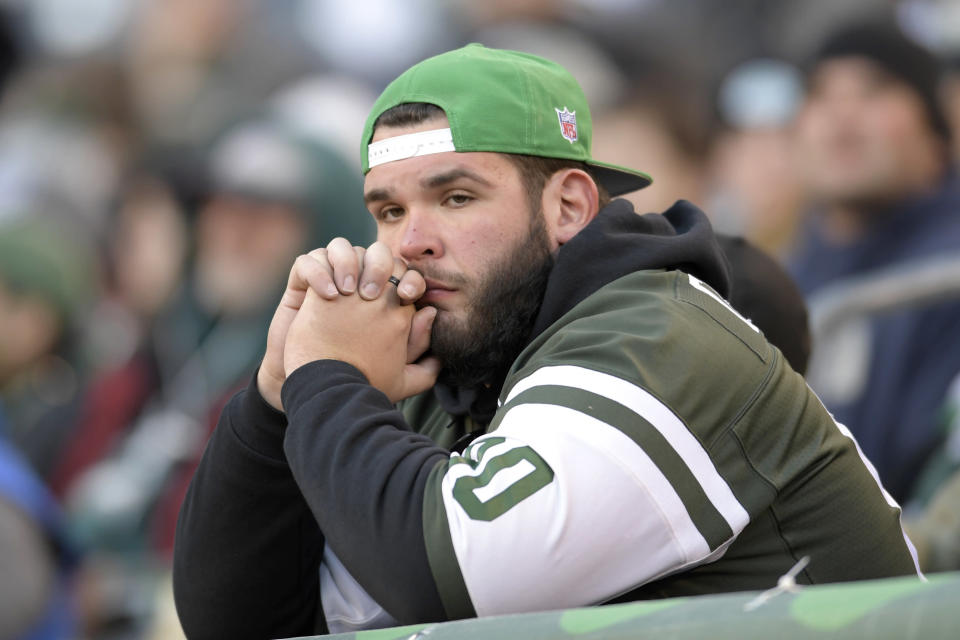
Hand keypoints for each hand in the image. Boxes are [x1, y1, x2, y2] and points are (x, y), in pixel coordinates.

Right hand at [257, 239, 427, 409]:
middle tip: (374, 293)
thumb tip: (431, 313)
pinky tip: (327, 296)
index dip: (410, 277)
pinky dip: (318, 271)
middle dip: (380, 265)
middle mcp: (359, 285)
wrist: (317, 387)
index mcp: (385, 299)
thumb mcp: (398, 372)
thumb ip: (419, 348)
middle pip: (376, 253)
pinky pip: (308, 261)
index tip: (408, 295)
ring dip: (348, 262)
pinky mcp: (302, 286)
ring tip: (348, 291)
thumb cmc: (359, 378)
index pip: (404, 272)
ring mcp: (330, 282)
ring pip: (342, 248)